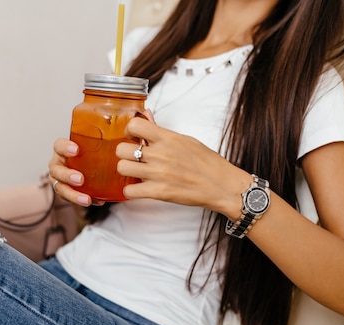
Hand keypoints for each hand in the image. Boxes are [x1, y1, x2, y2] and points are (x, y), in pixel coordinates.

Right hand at [48, 138, 98, 206]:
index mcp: (62, 151)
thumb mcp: (92, 145)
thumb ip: (103, 140)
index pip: (59, 146)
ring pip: (61, 188)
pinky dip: (83, 200)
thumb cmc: (88, 154)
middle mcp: (58, 165)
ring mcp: (59, 180)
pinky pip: (71, 199)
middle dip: (67, 175)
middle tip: (80, 179)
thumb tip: (125, 134)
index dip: (65, 147)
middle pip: (56, 170)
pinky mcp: (66, 192)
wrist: (86, 168)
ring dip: (73, 194)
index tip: (76, 150)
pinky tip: (97, 202)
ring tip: (87, 199)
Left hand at [115, 116, 250, 215]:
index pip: (134, 125)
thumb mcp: (185, 140)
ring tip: (137, 173)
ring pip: (122, 168)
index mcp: (167, 138)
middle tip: (134, 158)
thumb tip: (146, 114)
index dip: (129, 131)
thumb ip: (161, 130)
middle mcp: (160, 154)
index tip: (134, 137)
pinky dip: (131, 191)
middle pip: (122, 149)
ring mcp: (158, 173)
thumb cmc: (207, 163)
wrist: (222, 185)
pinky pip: (129, 190)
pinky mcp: (158, 192)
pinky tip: (140, 188)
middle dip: (125, 154)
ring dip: (127, 171)